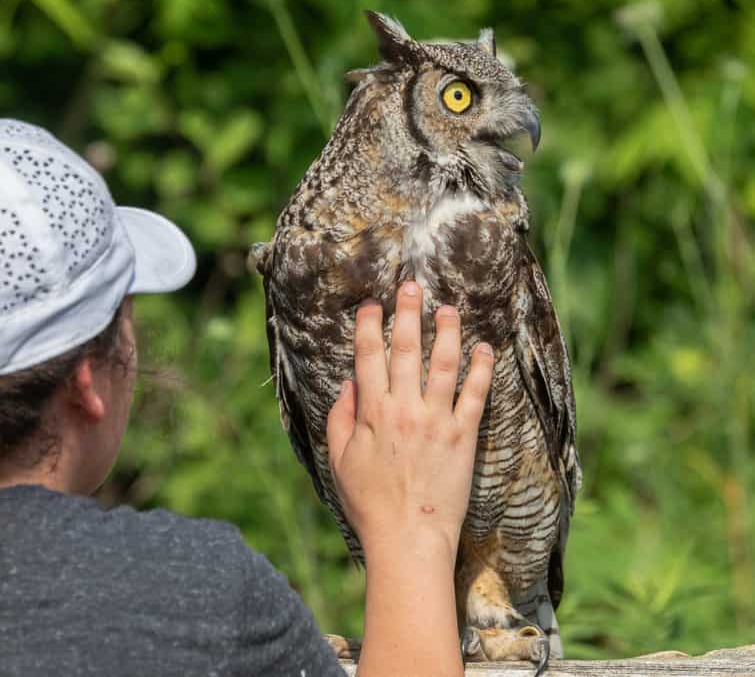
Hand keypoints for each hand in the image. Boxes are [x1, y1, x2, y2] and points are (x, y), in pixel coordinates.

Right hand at [326, 281, 493, 562]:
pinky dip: (480, 369)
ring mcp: (436, 420)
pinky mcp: (463, 436)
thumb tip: (348, 384)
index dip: (369, 327)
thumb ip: (340, 418)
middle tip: (412, 286)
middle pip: (406, 351)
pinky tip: (483, 348)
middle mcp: (405, 409)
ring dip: (447, 332)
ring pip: (444, 364)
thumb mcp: (340, 460)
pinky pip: (475, 395)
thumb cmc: (369, 502)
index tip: (372, 305)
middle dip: (408, 314)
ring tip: (448, 308)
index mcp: (372, 413)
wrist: (408, 536)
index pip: (369, 358)